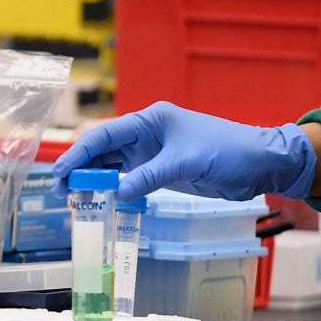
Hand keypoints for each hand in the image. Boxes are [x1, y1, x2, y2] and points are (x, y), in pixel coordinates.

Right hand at [52, 101, 316, 201]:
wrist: (258, 163)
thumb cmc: (227, 151)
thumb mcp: (187, 162)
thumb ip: (151, 176)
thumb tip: (117, 192)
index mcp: (150, 120)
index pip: (105, 134)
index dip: (80, 153)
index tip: (61, 173)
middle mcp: (147, 134)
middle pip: (104, 149)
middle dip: (81, 168)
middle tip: (62, 192)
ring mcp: (153, 153)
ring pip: (114, 165)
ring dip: (95, 180)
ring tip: (75, 199)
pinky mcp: (161, 171)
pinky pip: (130, 179)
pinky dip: (115, 188)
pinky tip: (102, 200)